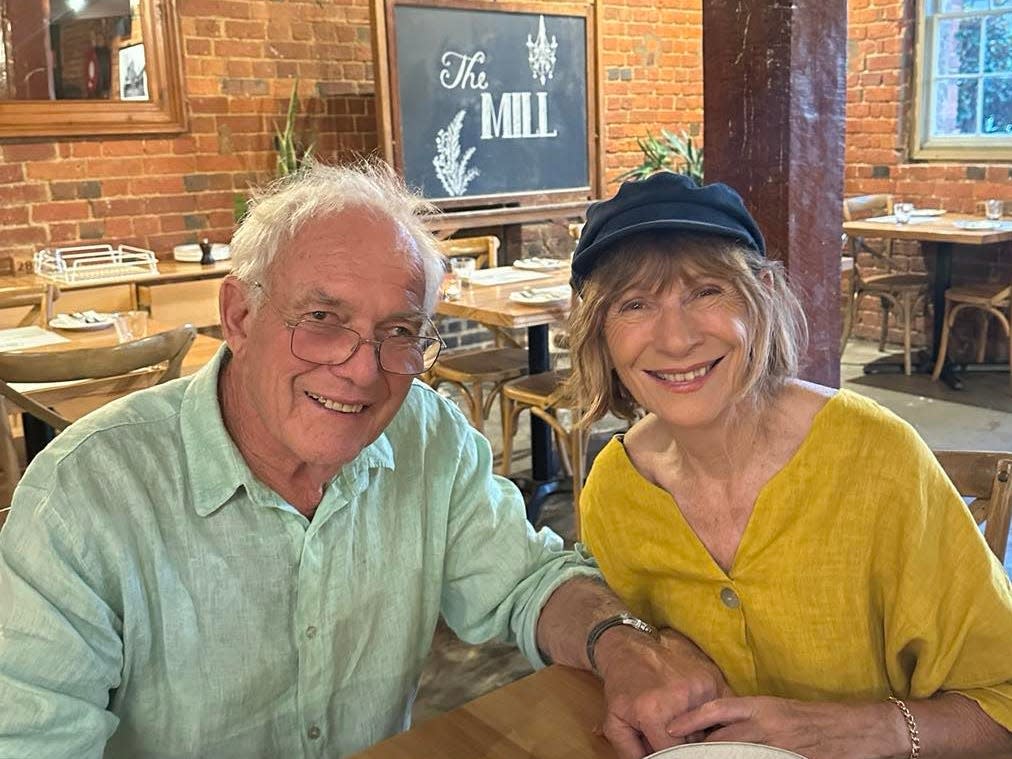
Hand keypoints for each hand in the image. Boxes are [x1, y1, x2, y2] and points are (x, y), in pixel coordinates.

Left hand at [595, 627, 732, 758]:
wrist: (630, 651)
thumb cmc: (623, 689)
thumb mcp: (615, 724)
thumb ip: (631, 753)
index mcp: (654, 712)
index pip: (674, 752)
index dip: (669, 755)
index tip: (665, 749)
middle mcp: (680, 698)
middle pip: (693, 741)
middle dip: (682, 743)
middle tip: (668, 732)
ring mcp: (698, 686)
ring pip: (708, 726)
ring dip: (697, 729)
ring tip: (678, 720)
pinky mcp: (710, 678)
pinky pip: (717, 709)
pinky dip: (708, 715)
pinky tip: (691, 710)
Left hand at [664, 696, 906, 758]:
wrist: (857, 728)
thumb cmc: (814, 718)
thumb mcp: (778, 710)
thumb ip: (750, 718)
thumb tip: (718, 729)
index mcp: (762, 706)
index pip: (718, 708)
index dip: (692, 718)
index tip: (671, 728)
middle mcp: (767, 724)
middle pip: (722, 738)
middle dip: (699, 748)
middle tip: (679, 753)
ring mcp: (779, 746)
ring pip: (737, 754)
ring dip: (717, 758)